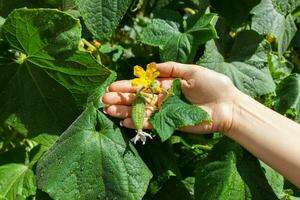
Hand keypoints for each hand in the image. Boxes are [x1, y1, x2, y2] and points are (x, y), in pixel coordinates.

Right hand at [102, 62, 238, 133]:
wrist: (227, 105)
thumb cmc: (213, 86)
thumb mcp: (192, 71)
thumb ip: (171, 68)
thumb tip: (152, 66)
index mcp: (167, 85)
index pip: (143, 85)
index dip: (128, 86)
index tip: (112, 86)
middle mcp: (163, 99)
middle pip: (138, 99)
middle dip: (121, 99)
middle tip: (104, 100)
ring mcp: (165, 112)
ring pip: (141, 112)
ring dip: (125, 112)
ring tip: (108, 111)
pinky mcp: (170, 123)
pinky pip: (151, 123)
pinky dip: (138, 123)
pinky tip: (124, 122)